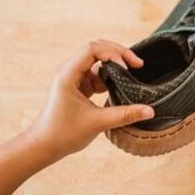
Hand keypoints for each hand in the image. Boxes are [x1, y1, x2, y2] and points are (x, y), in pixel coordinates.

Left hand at [29, 40, 153, 159]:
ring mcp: (73, 77)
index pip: (92, 49)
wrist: (45, 145)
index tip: (129, 67)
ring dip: (114, 65)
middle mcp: (69, 71)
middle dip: (118, 54)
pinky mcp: (77, 85)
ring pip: (97, 60)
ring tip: (131, 75)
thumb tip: (150, 111)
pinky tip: (119, 86)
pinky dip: (109, 76)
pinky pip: (96, 73)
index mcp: (68, 75)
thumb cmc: (64, 134)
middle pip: (96, 49)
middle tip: (137, 64)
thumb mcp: (98, 122)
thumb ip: (125, 114)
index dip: (114, 53)